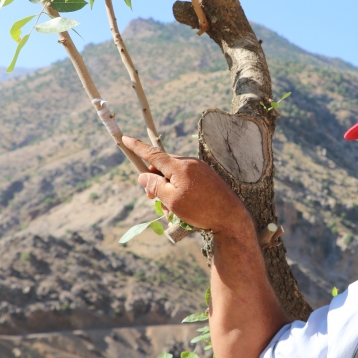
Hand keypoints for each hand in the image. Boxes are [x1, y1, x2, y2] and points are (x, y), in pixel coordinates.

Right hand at [122, 135, 250, 234]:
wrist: (231, 218)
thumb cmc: (201, 210)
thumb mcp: (172, 201)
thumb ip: (155, 186)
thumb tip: (144, 175)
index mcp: (180, 166)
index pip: (153, 153)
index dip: (137, 147)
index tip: (125, 139)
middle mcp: (190, 163)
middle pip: (163, 166)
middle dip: (154, 182)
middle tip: (152, 199)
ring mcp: (200, 169)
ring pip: (174, 176)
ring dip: (168, 192)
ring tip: (172, 213)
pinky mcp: (208, 177)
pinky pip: (186, 180)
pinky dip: (180, 192)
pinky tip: (183, 210)